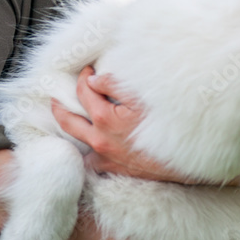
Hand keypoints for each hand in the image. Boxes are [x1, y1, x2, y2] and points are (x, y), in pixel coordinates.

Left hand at [52, 66, 190, 182]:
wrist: (183, 159)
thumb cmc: (166, 124)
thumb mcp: (143, 97)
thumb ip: (115, 85)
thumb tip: (93, 80)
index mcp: (104, 118)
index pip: (83, 92)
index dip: (83, 78)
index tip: (88, 70)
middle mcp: (99, 139)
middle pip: (67, 120)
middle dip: (59, 104)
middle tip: (56, 95)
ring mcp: (105, 156)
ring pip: (75, 143)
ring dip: (70, 129)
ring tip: (68, 118)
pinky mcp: (114, 168)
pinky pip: (90, 161)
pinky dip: (85, 151)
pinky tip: (88, 145)